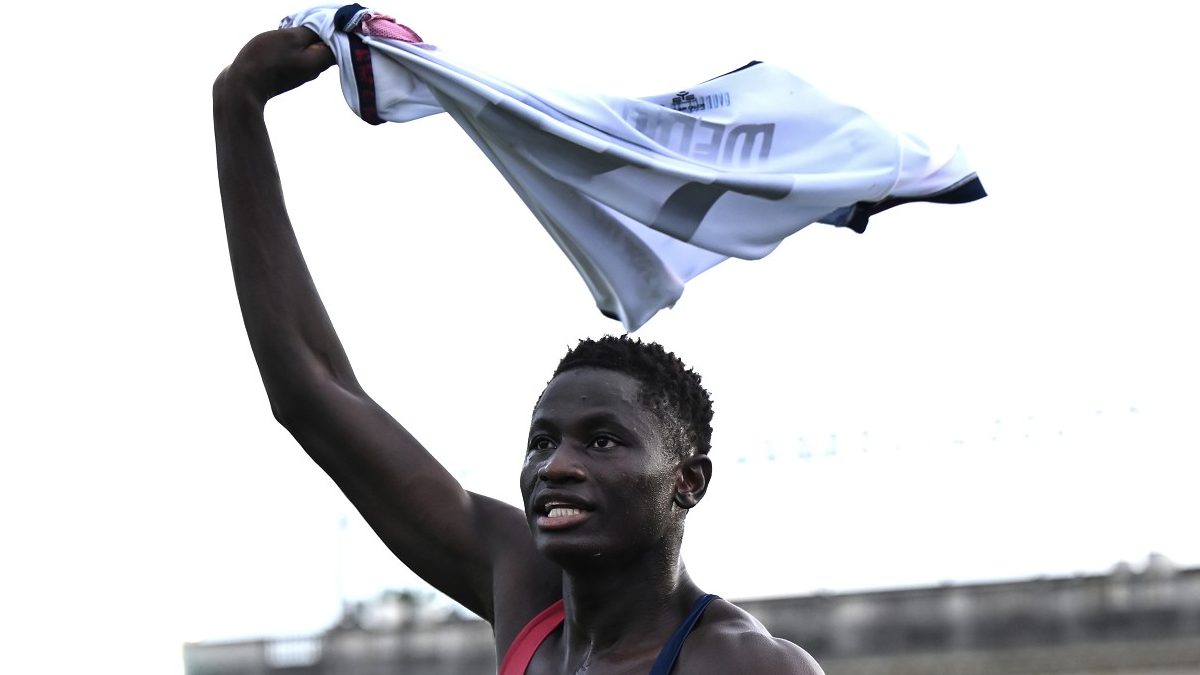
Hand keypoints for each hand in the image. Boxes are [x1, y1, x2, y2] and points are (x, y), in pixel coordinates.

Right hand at [218, 27, 335, 103]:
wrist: (242, 87)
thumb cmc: (266, 60)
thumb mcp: (291, 37)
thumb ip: (311, 31)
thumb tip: (325, 28)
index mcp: (320, 61)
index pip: (339, 42)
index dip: (334, 27)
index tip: (325, 16)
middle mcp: (314, 69)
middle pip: (324, 44)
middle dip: (318, 29)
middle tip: (305, 17)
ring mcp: (300, 72)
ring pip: (308, 48)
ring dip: (302, 35)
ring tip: (289, 25)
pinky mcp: (286, 72)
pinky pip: (294, 53)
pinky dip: (291, 43)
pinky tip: (280, 35)